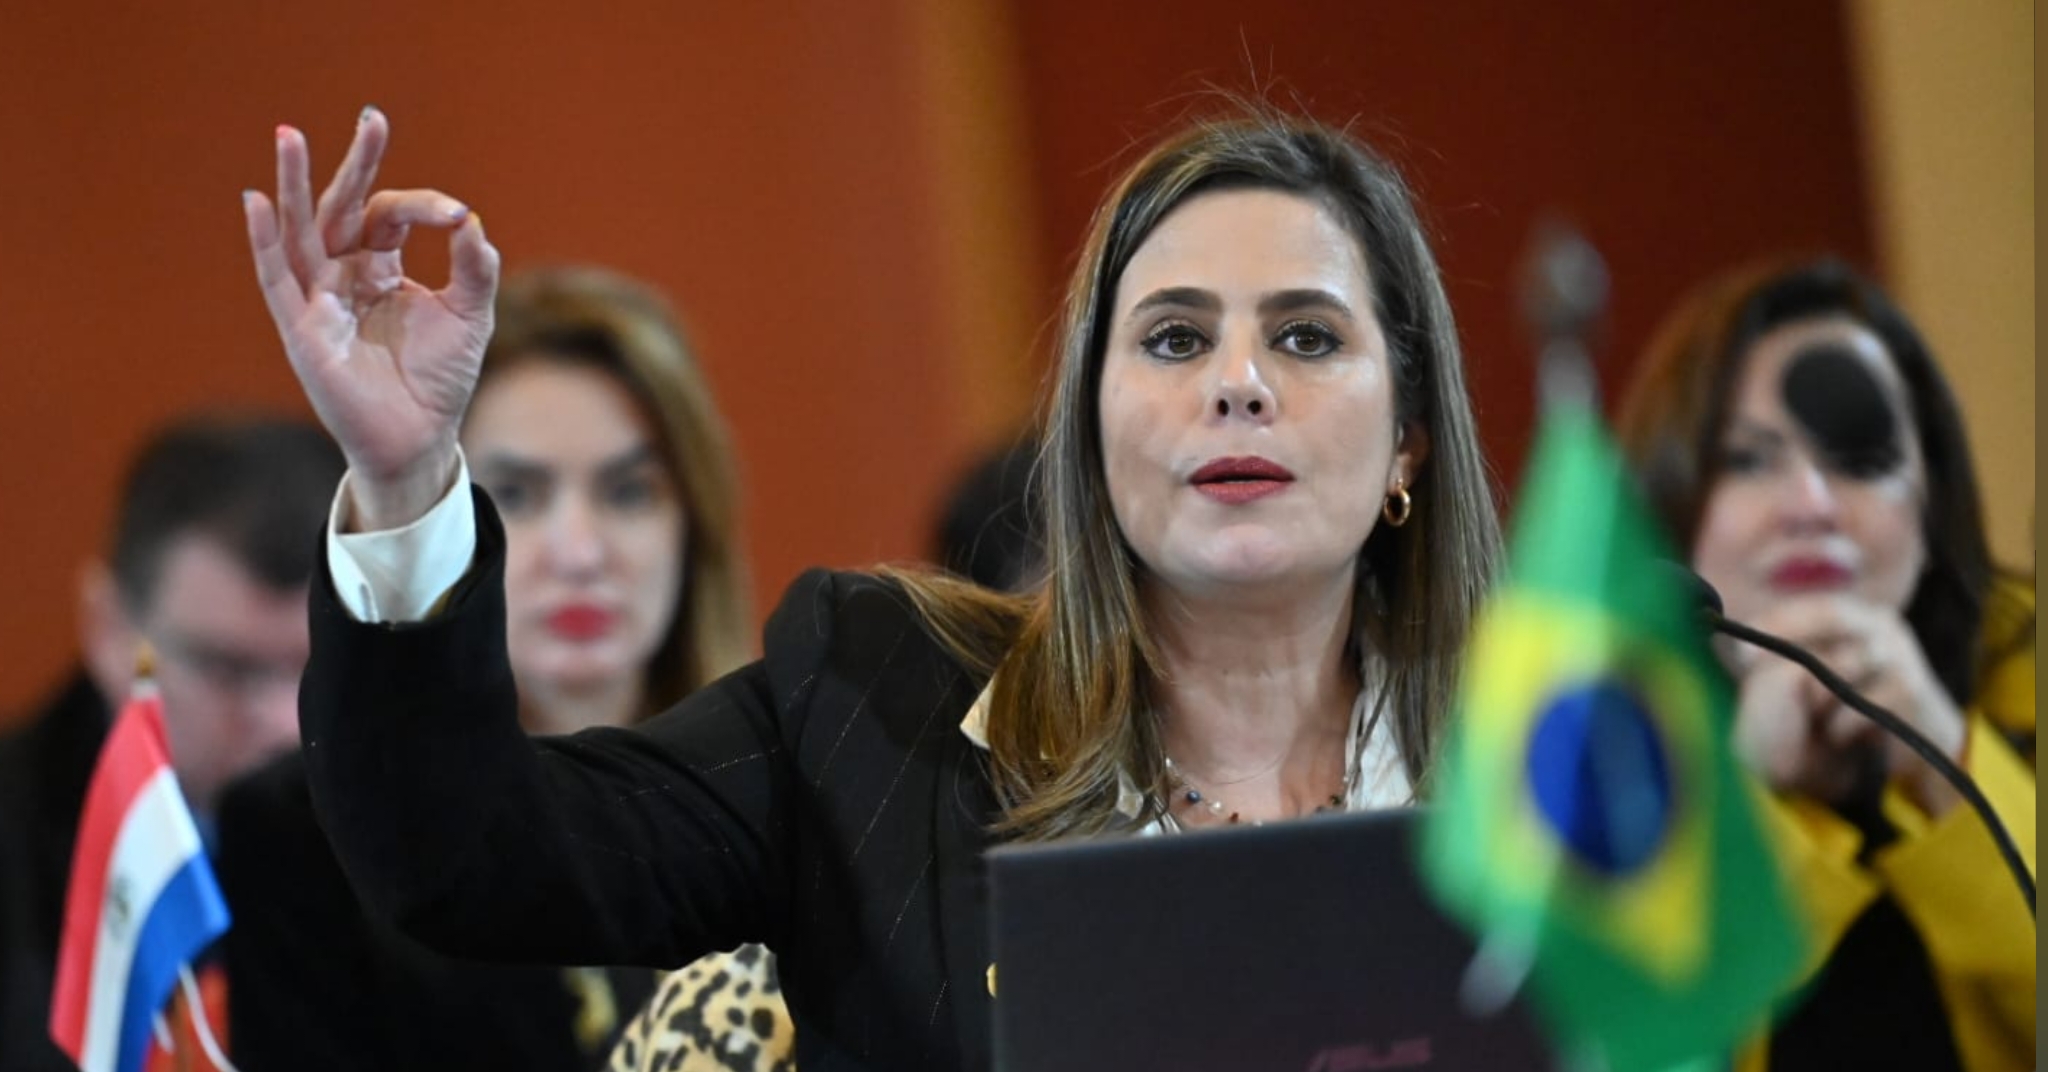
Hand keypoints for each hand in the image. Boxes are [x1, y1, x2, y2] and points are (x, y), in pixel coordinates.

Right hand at [242, 108, 499, 530]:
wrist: (421, 436)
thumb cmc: (440, 378)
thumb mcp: (471, 314)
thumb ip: (475, 268)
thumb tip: (471, 221)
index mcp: (379, 268)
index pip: (390, 215)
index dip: (423, 207)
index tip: (456, 215)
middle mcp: (342, 276)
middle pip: (341, 209)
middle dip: (355, 165)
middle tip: (372, 119)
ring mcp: (318, 300)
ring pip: (300, 231)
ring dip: (292, 184)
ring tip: (289, 135)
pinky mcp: (302, 329)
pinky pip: (276, 279)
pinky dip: (265, 241)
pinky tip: (257, 202)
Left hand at [1729, 597, 1965, 816]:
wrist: (1923, 741)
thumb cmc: (1860, 706)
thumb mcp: (1826, 676)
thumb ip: (1792, 656)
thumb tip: (1732, 645)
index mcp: (1861, 616)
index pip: (1817, 605)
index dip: (1777, 620)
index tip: (1739, 645)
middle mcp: (1884, 626)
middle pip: (1831, 615)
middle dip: (1786, 637)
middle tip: (1746, 663)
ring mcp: (1902, 655)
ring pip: (1839, 666)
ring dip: (1816, 698)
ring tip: (1814, 719)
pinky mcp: (1913, 691)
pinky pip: (1857, 707)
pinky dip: (1839, 726)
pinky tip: (1840, 737)